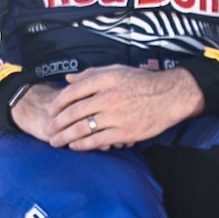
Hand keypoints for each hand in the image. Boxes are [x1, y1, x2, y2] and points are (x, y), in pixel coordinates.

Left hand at [26, 62, 206, 152]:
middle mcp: (110, 96)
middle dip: (58, 123)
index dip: (59, 102)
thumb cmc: (142, 82)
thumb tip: (68, 79)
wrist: (170, 96)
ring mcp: (117, 115)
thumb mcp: (117, 71)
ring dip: (66, 136)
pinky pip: (98, 140)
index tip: (51, 110)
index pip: (74, 91)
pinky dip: (83, 145)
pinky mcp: (125, 132)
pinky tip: (74, 146)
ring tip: (56, 142)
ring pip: (83, 128)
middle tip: (48, 130)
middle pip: (75, 111)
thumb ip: (91, 74)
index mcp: (107, 79)